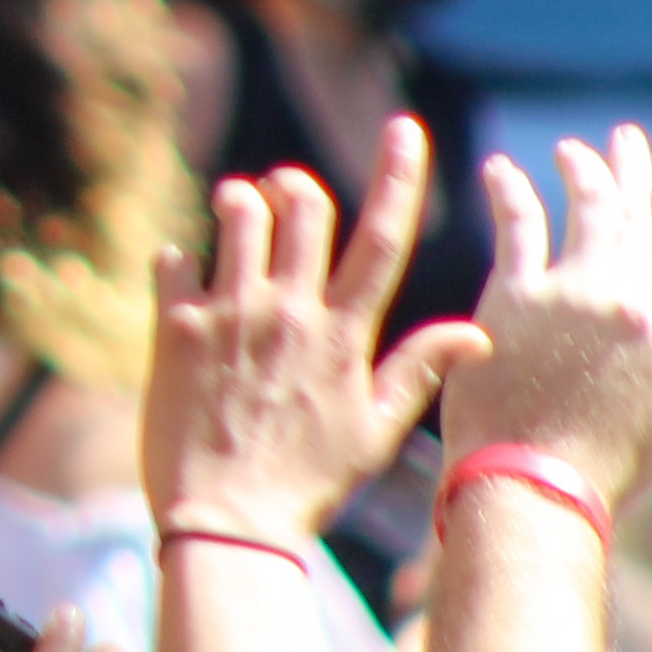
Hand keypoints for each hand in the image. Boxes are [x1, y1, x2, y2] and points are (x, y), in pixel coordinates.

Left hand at [145, 157, 432, 552]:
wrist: (227, 524)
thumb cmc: (308, 484)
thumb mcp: (376, 432)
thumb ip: (420, 371)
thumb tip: (479, 332)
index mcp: (342, 335)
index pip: (381, 238)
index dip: (397, 177)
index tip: (403, 128)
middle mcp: (287, 312)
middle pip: (302, 209)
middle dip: (298, 186)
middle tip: (289, 188)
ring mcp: (228, 316)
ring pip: (236, 220)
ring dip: (240, 203)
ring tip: (239, 207)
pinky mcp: (174, 331)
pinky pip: (172, 262)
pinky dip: (179, 256)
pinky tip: (183, 269)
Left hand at [443, 133, 651, 511]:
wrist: (534, 488)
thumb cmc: (607, 469)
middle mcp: (633, 303)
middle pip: (639, 216)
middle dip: (635, 169)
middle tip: (627, 138)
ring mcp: (575, 295)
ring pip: (587, 209)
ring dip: (582, 171)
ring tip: (571, 151)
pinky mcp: (517, 297)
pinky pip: (518, 225)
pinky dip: (511, 190)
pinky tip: (501, 171)